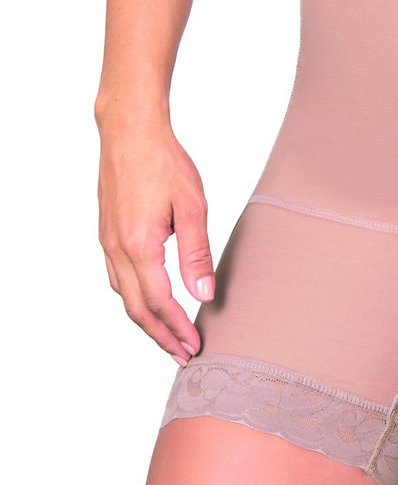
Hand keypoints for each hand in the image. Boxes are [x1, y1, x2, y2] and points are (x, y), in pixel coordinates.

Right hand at [96, 110, 215, 367]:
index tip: (194, 347)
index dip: (177, 328)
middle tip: (183, 354)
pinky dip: (132, 297)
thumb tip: (203, 294)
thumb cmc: (164, 161)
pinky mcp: (107, 231)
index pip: (159, 303)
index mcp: (139, 246)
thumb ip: (197, 253)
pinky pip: (115, 276)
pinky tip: (147, 297)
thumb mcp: (192, 206)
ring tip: (168, 334)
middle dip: (160, 335)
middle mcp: (117, 248)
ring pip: (122, 295)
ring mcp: (108, 240)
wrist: (129, 130)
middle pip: (136, 308)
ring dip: (145, 319)